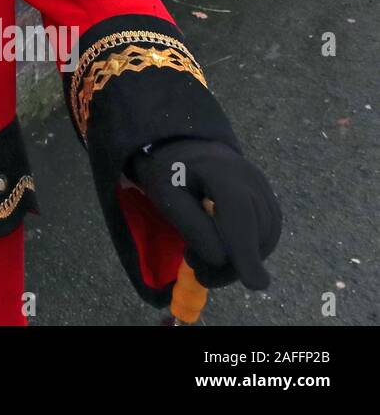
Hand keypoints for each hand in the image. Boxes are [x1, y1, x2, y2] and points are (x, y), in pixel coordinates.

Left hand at [128, 138, 280, 290]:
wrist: (185, 148)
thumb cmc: (170, 172)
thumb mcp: (166, 196)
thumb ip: (192, 227)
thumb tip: (220, 259)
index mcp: (222, 172)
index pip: (241, 215)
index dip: (247, 250)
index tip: (255, 285)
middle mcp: (251, 179)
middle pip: (256, 233)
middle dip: (232, 263)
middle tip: (197, 270)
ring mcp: (264, 189)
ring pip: (265, 238)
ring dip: (239, 260)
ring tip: (203, 261)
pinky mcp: (268, 201)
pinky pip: (266, 234)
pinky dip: (247, 251)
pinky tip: (222, 251)